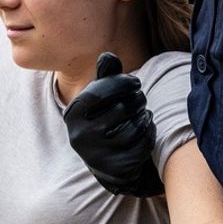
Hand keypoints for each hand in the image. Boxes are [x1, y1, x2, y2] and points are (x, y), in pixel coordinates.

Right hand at [62, 52, 163, 196]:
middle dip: (138, 100)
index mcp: (72, 114)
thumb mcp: (99, 98)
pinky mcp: (116, 167)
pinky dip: (149, 133)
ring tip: (143, 114)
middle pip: (121, 108)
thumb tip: (108, 56)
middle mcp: (80, 135)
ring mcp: (97, 154)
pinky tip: (146, 129)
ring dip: (145, 116)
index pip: (100, 92)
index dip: (122, 83)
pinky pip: (143, 143)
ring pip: (135, 126)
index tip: (136, 82)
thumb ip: (105, 76)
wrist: (105, 160)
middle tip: (141, 99)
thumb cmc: (104, 119)